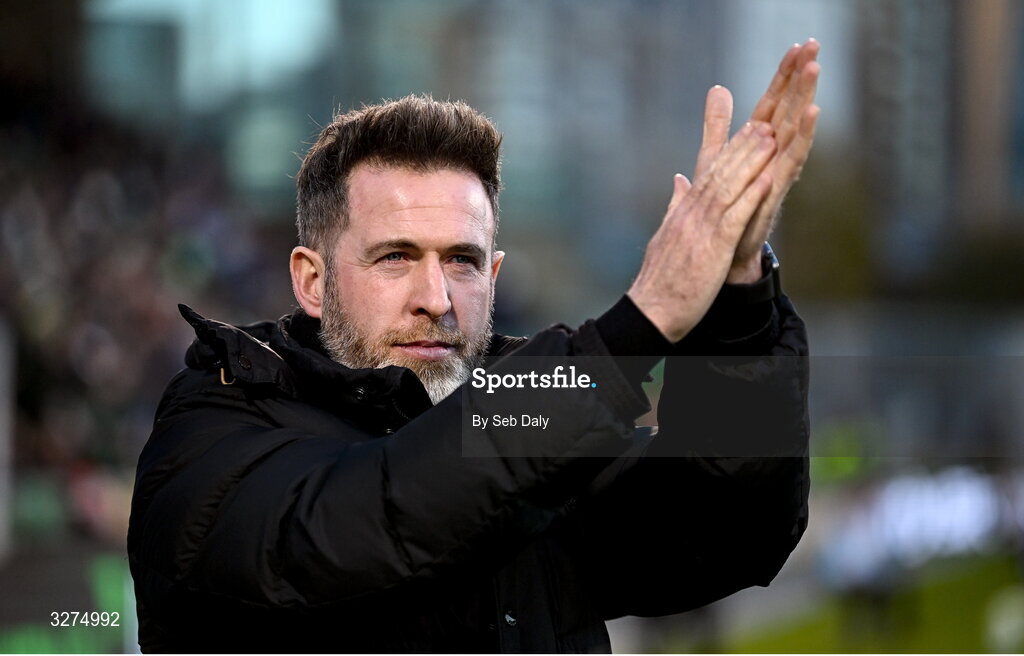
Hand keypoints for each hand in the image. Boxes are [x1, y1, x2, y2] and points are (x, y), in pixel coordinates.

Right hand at [627, 120, 776, 341]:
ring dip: (752, 162)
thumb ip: (675, 206)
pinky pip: (735, 218)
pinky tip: (767, 180)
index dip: (730, 151)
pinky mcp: (713, 249)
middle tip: (765, 123)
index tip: (748, 130)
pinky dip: (751, 197)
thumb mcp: (665, 237)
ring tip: (771, 140)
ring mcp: (701, 231)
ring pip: (729, 188)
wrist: (651, 309)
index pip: (708, 175)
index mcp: (682, 213)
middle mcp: (690, 216)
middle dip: (744, 147)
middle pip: (720, 174)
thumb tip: (679, 181)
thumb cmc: (660, 281)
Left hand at [703, 40, 821, 282]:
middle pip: (790, 107)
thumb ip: (717, 124)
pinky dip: (804, 135)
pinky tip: (813, 114)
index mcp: (758, 142)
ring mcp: (778, 168)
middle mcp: (773, 152)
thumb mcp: (715, 156)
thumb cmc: (724, 203)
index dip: (784, 75)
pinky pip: (793, 157)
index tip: (798, 45)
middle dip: (801, 77)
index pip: (774, 101)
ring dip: (806, 97)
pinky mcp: (777, 187)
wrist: (726, 247)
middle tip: (814, 45)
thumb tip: (718, 89)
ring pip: (795, 126)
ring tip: (815, 69)